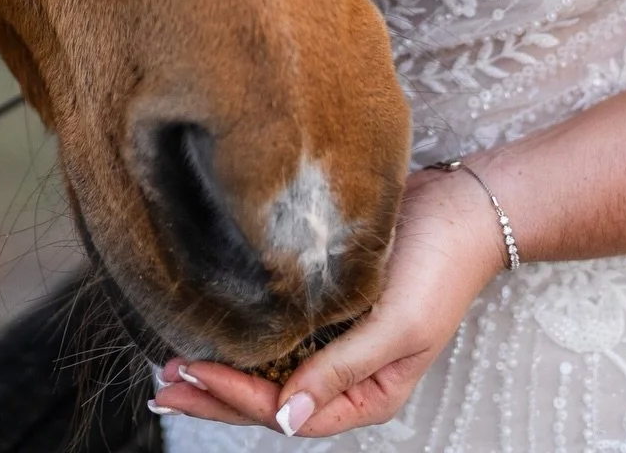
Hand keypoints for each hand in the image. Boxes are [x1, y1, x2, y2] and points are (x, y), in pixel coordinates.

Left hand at [152, 165, 506, 435]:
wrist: (464, 204)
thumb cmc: (442, 267)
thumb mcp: (399, 328)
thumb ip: (342, 372)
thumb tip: (288, 420)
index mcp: (368, 391)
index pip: (290, 410)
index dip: (237, 397)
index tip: (191, 373)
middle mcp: (345, 368)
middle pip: (270, 394)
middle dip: (215, 390)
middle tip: (162, 383)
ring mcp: (335, 331)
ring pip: (269, 360)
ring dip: (224, 360)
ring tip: (173, 356)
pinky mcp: (327, 294)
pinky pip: (279, 322)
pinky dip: (245, 325)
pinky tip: (214, 316)